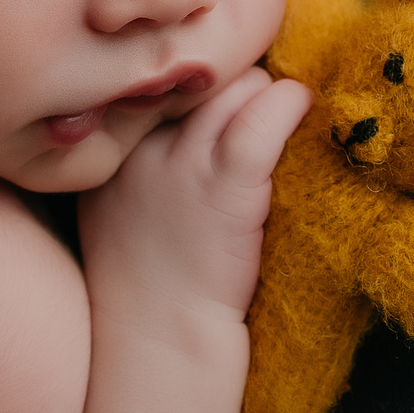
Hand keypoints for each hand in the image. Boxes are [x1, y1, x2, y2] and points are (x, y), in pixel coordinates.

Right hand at [78, 68, 312, 324]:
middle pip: (205, 71)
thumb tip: (175, 109)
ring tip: (280, 116)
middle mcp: (142, 142)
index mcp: (113, 144)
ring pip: (240, 84)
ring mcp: (184, 162)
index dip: (199, 79)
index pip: (163, 74)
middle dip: (235, 82)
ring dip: (267, 94)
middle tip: (256, 106)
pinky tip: (301, 108)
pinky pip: (266, 117)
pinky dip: (290, 104)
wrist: (158, 341)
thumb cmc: (141, 279)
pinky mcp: (227, 185)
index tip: (220, 92)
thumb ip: (135, 152)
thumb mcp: (113, 201)